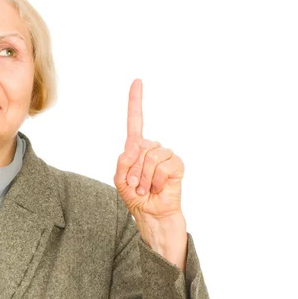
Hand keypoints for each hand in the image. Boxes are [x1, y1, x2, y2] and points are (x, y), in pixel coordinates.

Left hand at [113, 79, 184, 218]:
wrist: (152, 216)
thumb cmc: (136, 198)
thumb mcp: (120, 180)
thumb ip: (123, 161)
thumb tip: (135, 146)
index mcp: (136, 149)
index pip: (136, 121)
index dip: (135, 101)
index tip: (137, 81)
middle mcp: (152, 148)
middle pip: (138, 146)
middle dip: (133, 170)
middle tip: (135, 186)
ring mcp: (166, 156)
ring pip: (150, 156)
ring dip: (144, 178)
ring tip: (146, 189)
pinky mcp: (177, 166)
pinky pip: (164, 166)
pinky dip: (156, 180)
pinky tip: (158, 189)